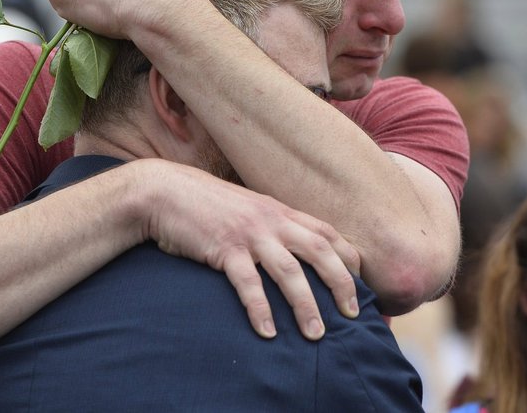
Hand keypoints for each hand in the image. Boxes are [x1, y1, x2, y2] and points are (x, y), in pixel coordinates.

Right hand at [142, 160, 361, 340]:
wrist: (165, 192)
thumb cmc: (207, 205)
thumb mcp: (249, 209)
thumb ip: (272, 225)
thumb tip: (293, 249)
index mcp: (280, 210)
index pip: (327, 232)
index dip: (349, 258)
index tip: (361, 284)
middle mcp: (271, 220)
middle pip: (319, 251)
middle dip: (341, 283)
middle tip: (352, 315)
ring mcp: (249, 234)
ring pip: (289, 272)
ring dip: (306, 305)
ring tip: (316, 335)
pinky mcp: (223, 249)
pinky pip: (248, 284)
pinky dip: (260, 309)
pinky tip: (268, 332)